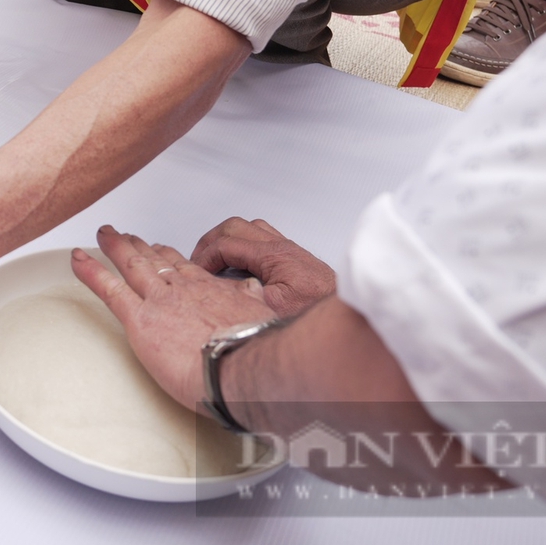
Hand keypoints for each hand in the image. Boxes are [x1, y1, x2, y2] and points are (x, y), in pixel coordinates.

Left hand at [72, 224, 275, 411]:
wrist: (241, 366)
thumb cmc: (253, 349)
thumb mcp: (261, 316)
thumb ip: (250, 304)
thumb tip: (252, 292)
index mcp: (209, 290)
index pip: (184, 268)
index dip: (169, 257)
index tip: (160, 249)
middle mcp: (181, 289)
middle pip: (155, 260)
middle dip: (138, 245)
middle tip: (125, 236)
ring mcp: (158, 301)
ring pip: (130, 265)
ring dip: (114, 247)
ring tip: (102, 235)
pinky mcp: (139, 319)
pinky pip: (108, 289)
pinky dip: (90, 272)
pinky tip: (77, 260)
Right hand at [191, 217, 335, 318]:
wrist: (350, 317)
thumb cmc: (316, 312)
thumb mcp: (274, 309)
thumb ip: (245, 293)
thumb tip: (221, 289)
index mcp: (273, 255)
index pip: (227, 244)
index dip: (205, 256)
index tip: (195, 272)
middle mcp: (281, 247)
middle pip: (235, 227)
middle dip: (210, 241)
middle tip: (198, 261)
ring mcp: (288, 251)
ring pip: (249, 228)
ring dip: (228, 239)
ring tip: (215, 258)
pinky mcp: (294, 259)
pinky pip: (262, 238)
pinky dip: (244, 244)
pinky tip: (241, 263)